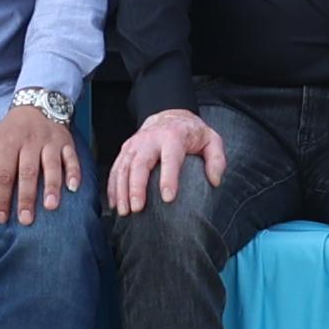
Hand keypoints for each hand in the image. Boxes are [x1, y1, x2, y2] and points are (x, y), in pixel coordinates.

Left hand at [0, 100, 81, 223]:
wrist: (34, 106)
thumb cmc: (7, 134)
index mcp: (8, 142)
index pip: (4, 173)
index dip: (2, 197)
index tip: (1, 218)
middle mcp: (30, 141)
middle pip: (28, 171)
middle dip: (27, 197)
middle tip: (26, 220)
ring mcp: (50, 141)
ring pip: (51, 164)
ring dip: (52, 186)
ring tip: (51, 207)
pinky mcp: (66, 142)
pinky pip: (72, 157)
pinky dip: (74, 171)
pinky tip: (73, 187)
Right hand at [105, 107, 228, 214]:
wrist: (169, 115)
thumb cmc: (191, 134)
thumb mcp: (211, 140)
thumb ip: (216, 159)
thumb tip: (214, 181)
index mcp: (174, 137)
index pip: (170, 158)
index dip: (169, 178)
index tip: (168, 198)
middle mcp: (151, 139)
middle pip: (140, 163)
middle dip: (137, 187)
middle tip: (137, 209)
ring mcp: (135, 144)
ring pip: (124, 167)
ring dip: (121, 190)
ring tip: (124, 212)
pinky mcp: (126, 149)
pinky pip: (115, 169)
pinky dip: (112, 187)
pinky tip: (115, 205)